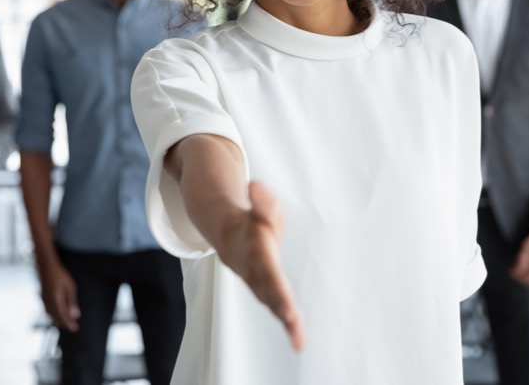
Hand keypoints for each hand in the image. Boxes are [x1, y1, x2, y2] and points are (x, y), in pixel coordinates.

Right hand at [38, 260, 79, 331]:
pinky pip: (48, 310)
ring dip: (59, 320)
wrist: (47, 267)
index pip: (64, 316)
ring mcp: (44, 301)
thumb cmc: (60, 276)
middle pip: (57, 317)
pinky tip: (56, 314)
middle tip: (72, 327)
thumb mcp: (70, 288)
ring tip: (65, 323)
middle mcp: (49, 303)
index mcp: (57, 301)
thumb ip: (72, 302)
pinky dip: (53, 315)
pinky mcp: (43, 298)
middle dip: (65, 323)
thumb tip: (76, 316)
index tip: (75, 328)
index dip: (70, 323)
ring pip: (52, 315)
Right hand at [216, 181, 304, 350]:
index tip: (286, 303)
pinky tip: (299, 341)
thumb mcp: (261, 205)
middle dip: (281, 306)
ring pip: (273, 303)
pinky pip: (278, 307)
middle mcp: (256, 271)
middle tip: (293, 321)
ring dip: (286, 321)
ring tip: (298, 340)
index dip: (276, 285)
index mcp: (256, 251)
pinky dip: (288, 324)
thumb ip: (261, 200)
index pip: (268, 269)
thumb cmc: (252, 222)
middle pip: (270, 291)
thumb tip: (255, 186)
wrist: (229, 235)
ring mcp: (260, 283)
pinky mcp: (268, 290)